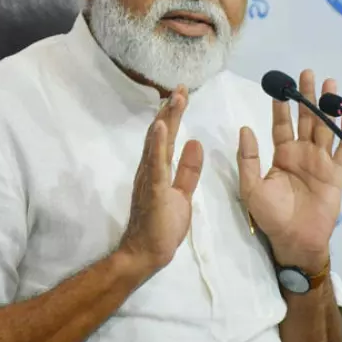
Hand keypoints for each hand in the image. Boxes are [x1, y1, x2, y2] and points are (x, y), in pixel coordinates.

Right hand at [118, 86, 203, 272]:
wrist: (146, 254)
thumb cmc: (163, 226)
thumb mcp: (182, 193)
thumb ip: (188, 169)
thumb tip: (195, 142)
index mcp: (158, 169)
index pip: (168, 136)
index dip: (174, 114)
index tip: (183, 93)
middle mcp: (150, 168)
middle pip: (161, 133)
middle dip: (171, 109)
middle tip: (181, 87)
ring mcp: (149, 178)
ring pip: (157, 143)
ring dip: (166, 119)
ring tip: (175, 98)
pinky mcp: (153, 191)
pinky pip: (156, 164)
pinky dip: (158, 144)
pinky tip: (161, 127)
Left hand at [237, 70, 341, 272]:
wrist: (295, 241)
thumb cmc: (271, 216)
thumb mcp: (251, 187)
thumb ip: (248, 158)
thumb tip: (245, 128)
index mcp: (282, 155)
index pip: (281, 124)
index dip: (281, 105)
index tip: (281, 85)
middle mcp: (302, 154)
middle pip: (306, 119)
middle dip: (307, 96)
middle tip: (308, 73)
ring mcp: (321, 162)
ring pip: (326, 128)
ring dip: (328, 106)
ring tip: (331, 83)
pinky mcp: (337, 174)